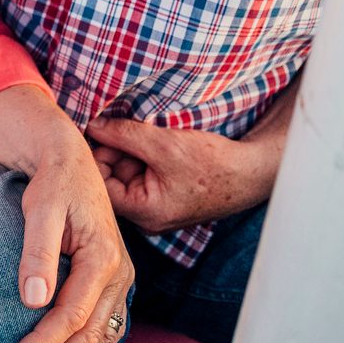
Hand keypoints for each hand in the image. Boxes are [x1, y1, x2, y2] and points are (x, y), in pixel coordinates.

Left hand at [3, 150, 135, 342]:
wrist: (71, 165)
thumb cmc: (53, 183)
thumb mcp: (40, 209)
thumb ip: (38, 253)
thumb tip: (33, 300)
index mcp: (104, 257)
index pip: (73, 316)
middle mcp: (120, 275)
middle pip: (90, 337)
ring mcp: (121, 284)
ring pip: (101, 341)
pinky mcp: (114, 288)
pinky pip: (105, 332)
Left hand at [85, 117, 276, 233]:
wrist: (251, 172)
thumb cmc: (213, 164)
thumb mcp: (163, 144)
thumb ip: (124, 135)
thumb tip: (92, 126)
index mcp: (145, 213)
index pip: (102, 186)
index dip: (97, 156)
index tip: (99, 130)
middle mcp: (148, 217)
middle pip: (114, 179)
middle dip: (117, 151)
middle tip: (126, 126)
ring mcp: (157, 207)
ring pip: (129, 173)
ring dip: (132, 150)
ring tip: (150, 133)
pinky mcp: (167, 195)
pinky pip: (144, 173)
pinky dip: (146, 154)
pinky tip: (159, 141)